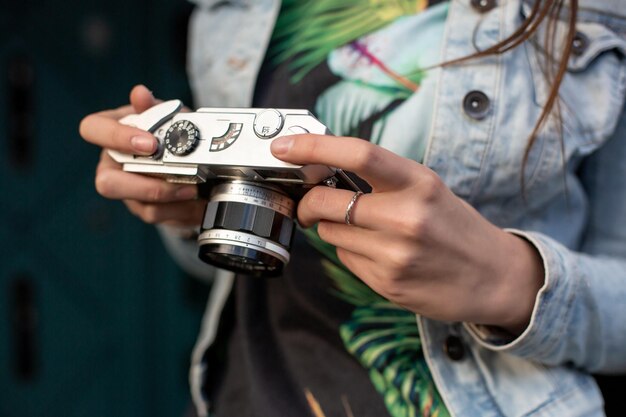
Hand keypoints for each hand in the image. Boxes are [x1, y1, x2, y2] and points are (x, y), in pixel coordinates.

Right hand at [79, 85, 205, 226]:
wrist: (196, 160)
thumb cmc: (173, 132)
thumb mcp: (171, 116)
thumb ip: (155, 107)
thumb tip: (140, 93)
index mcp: (113, 132)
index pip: (93, 129)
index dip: (116, 137)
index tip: (150, 143)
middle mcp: (113, 162)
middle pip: (106, 181)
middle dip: (141, 183)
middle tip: (172, 174)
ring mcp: (126, 189)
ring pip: (134, 201)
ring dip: (167, 196)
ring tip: (192, 188)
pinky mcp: (143, 208)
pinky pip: (154, 213)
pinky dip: (177, 207)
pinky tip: (193, 199)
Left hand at [271, 134, 543, 333]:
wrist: (496, 278)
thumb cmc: (457, 227)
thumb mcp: (430, 190)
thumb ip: (383, 179)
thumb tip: (324, 168)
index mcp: (419, 183)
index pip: (357, 154)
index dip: (313, 146)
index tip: (283, 146)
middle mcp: (406, 217)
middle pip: (325, 201)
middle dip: (306, 201)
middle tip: (307, 202)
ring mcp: (395, 254)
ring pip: (329, 233)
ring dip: (332, 228)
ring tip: (365, 231)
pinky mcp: (387, 283)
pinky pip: (345, 259)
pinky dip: (349, 251)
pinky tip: (377, 254)